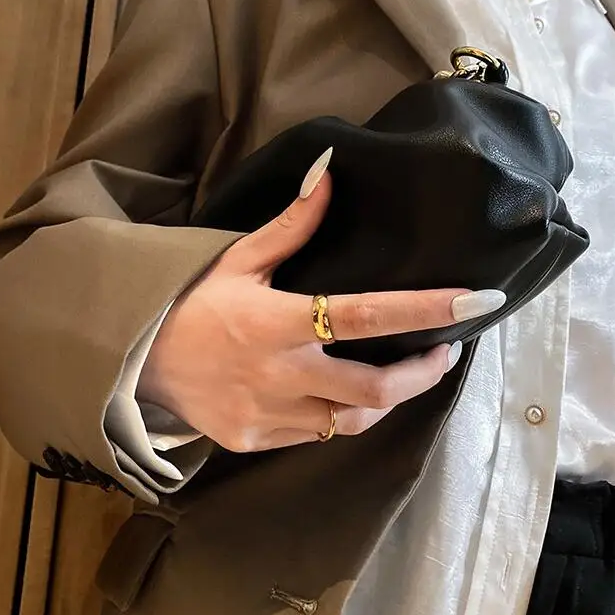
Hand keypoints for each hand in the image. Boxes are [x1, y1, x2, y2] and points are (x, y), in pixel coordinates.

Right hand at [142, 149, 506, 452]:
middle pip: (374, 389)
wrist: (139, 359)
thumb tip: (330, 173)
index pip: (364, 315)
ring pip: (351, 421)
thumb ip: (291, 224)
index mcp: (276, 322)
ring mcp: (267, 416)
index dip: (425, 309)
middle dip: (422, 374)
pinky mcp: (256, 441)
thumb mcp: (238, 259)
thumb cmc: (193, 302)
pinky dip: (338, 414)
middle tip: (442, 352)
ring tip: (399, 374)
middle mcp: (278, 374)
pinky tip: (336, 392)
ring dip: (385, 398)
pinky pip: (315, 435)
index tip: (476, 301)